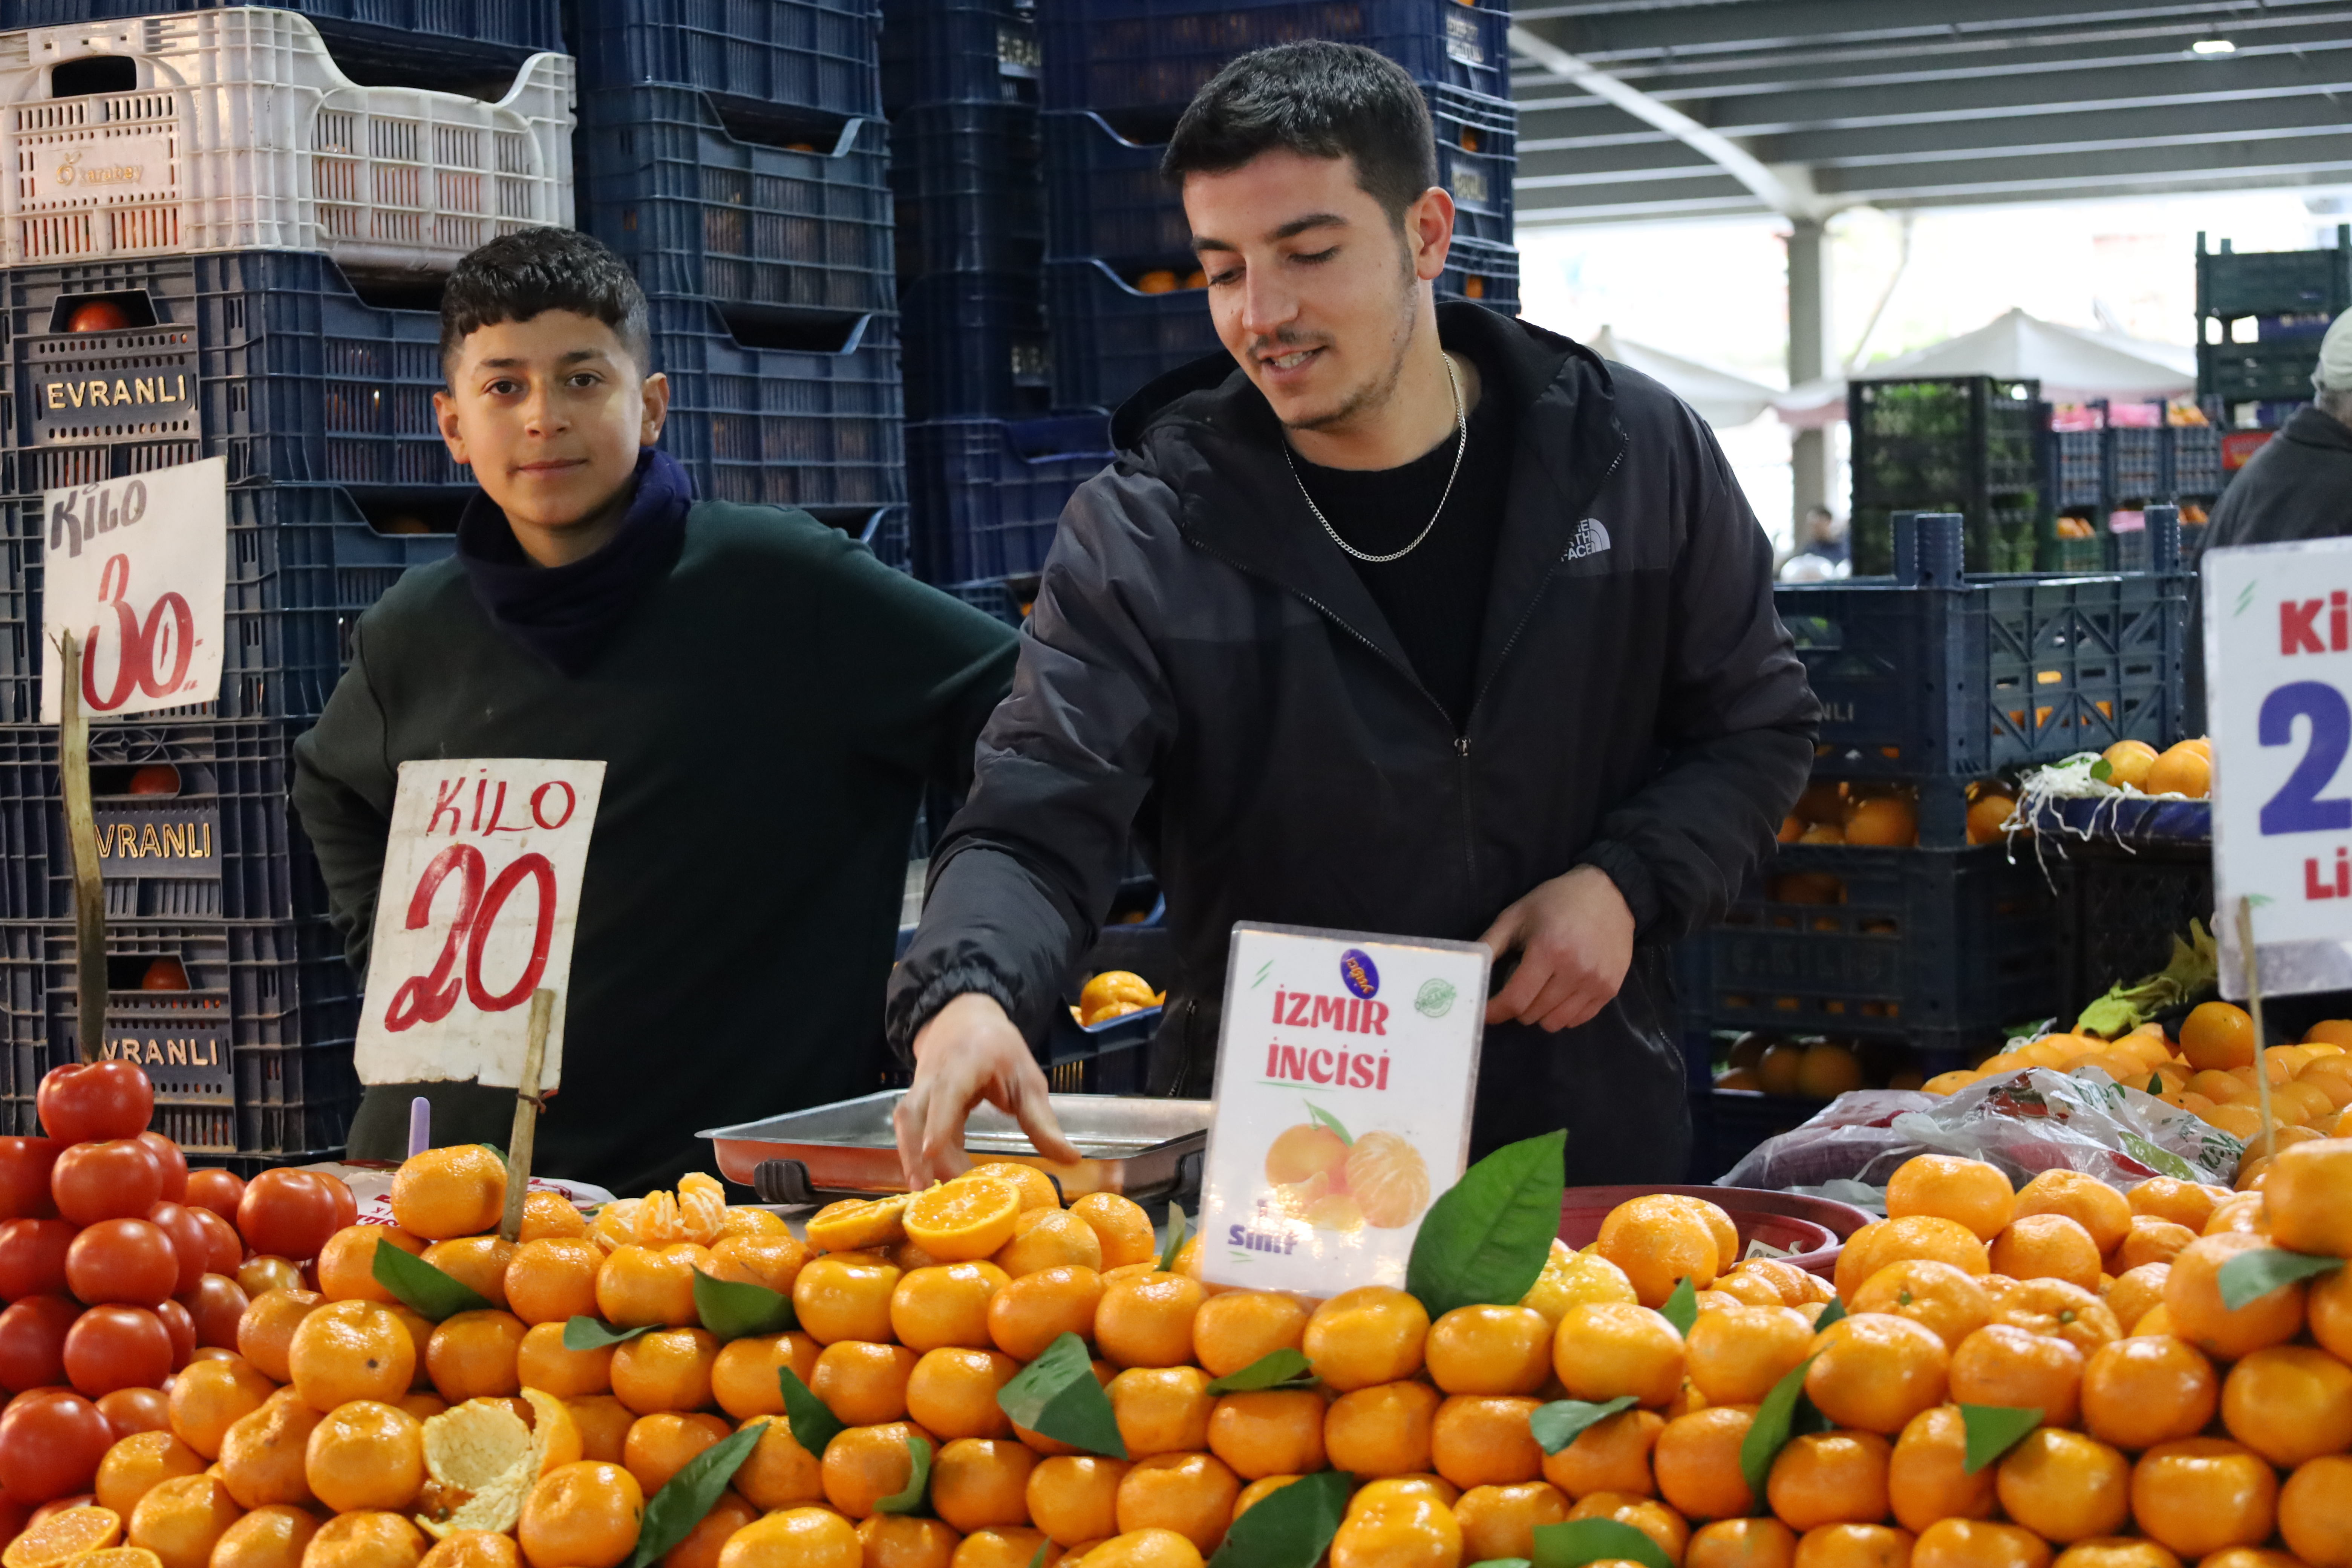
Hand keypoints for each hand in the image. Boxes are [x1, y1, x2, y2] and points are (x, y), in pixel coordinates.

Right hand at [894, 992, 1082, 1186]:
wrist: (966, 1019)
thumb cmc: (1001, 1051)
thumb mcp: (1028, 1081)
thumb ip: (1043, 1123)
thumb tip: (1072, 1159)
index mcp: (965, 1062)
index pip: (947, 1091)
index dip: (938, 1121)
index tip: (931, 1150)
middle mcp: (934, 1075)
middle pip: (915, 1113)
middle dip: (917, 1152)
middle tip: (933, 1191)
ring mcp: (920, 1087)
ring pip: (907, 1123)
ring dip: (912, 1158)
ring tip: (926, 1192)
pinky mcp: (917, 1102)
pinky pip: (911, 1129)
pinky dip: (917, 1155)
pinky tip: (933, 1180)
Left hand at [1479, 865, 1635, 1031]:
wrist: (1609, 894)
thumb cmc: (1556, 901)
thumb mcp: (1516, 915)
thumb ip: (1490, 944)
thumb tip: (1468, 972)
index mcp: (1548, 950)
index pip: (1516, 1000)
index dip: (1495, 1011)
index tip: (1485, 1012)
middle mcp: (1575, 971)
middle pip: (1533, 1014)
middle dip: (1516, 1007)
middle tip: (1516, 987)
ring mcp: (1596, 983)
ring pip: (1555, 1023)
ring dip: (1539, 1013)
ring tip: (1539, 990)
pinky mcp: (1610, 989)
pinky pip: (1577, 1020)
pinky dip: (1562, 1014)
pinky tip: (1559, 993)